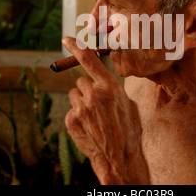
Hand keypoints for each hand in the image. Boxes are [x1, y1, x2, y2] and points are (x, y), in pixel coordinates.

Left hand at [62, 37, 149, 184]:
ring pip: (75, 96)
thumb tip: (102, 85)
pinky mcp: (71, 120)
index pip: (90, 60)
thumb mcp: (127, 103)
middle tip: (97, 105)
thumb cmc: (128, 130)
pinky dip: (78, 117)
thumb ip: (111, 90)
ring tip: (94, 118)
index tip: (67, 39)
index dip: (77, 47)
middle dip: (87, 90)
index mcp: (110, 86)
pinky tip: (89, 127)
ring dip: (81, 103)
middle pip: (81, 81)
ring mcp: (81, 107)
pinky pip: (72, 110)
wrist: (119, 157)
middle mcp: (93, 93)